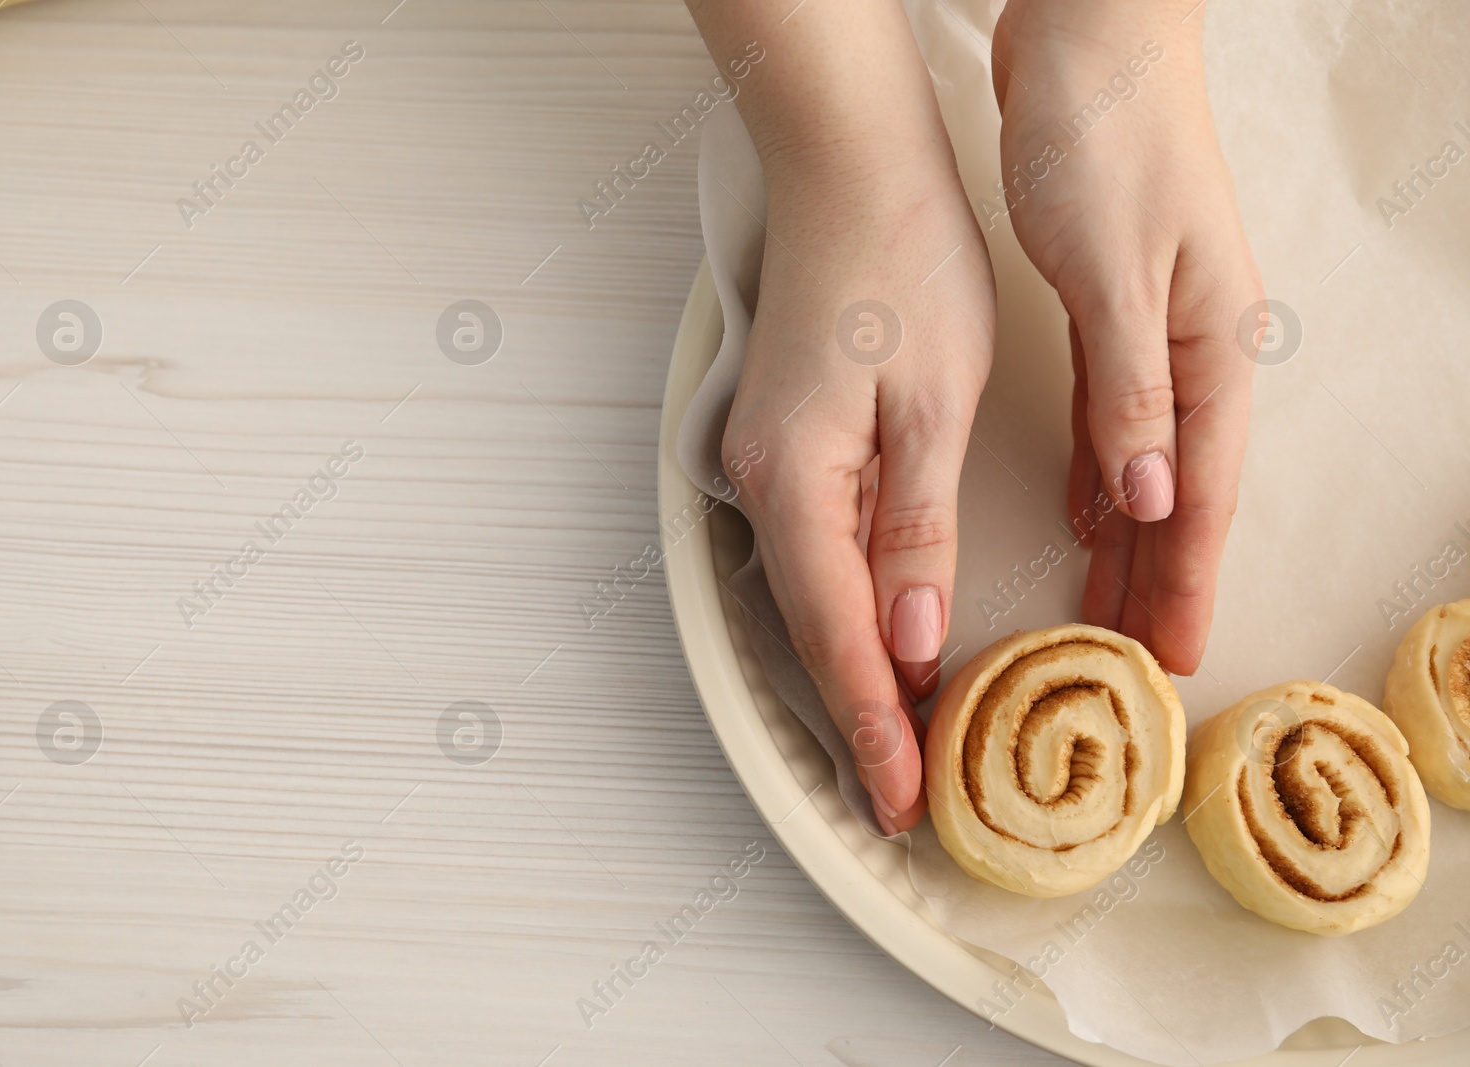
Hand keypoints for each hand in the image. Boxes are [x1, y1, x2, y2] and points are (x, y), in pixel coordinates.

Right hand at [728, 169, 993, 833]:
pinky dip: (852, 610)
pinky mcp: (790, 445)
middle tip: (903, 795)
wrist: (852, 170)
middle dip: (861, 718)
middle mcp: (766, 483)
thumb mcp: (931, 402)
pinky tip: (884, 640)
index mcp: (799, 480)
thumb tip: (910, 638)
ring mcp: (769, 464)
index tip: (903, 796)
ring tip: (902, 740)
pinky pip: (820, 551)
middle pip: (815, 629)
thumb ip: (914, 527)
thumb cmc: (901, 265)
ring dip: (857, 671)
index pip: (840, 635)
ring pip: (815, 596)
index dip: (875, 723)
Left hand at [993, 0, 1262, 674]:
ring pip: (1139, 463)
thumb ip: (1130, 390)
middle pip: (1176, 492)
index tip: (1171, 656)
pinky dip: (1094, 473)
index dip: (1185, 580)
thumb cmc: (1108, 143)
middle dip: (1158, 580)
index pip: (1201, 493)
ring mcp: (1153, 333)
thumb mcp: (1114, 273)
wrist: (1090, 45)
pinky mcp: (1108, 313)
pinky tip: (1082, 513)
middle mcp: (1191, 350)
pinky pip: (1106, 419)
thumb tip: (1149, 499)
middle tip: (1132, 662)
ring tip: (1102, 611)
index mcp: (1208, 347)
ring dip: (1123, 539)